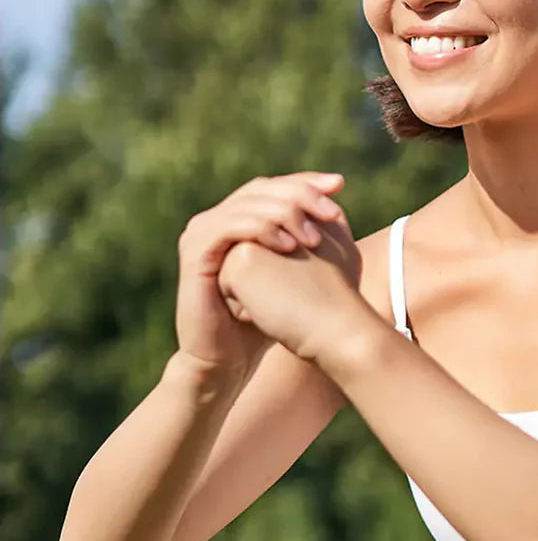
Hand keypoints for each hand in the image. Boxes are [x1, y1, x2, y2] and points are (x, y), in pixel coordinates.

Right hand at [175, 172, 350, 379]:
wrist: (229, 359)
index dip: (307, 181)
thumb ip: (308, 243)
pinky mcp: (194, 253)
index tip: (341, 184)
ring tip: (314, 236)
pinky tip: (288, 245)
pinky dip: (260, 230)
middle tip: (332, 211)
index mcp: (240, 218)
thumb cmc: (266, 320)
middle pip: (262, 189)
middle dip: (302, 195)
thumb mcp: (294, 275)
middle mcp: (217, 219)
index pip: (275, 186)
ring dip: (285, 213)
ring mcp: (202, 233)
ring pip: (247, 205)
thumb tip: (340, 212)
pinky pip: (229, 228)